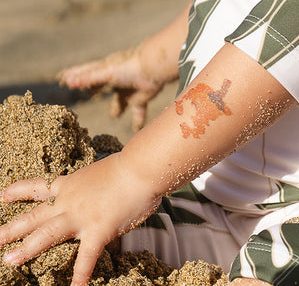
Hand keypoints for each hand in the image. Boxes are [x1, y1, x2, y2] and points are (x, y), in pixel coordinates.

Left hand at [0, 154, 159, 285]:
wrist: (140, 168)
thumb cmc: (130, 167)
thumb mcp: (102, 174)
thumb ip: (95, 189)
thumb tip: (102, 197)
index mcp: (71, 184)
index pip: (39, 187)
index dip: (19, 191)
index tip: (1, 196)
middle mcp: (70, 200)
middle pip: (34, 216)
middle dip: (11, 229)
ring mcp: (81, 216)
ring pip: (46, 234)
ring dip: (26, 249)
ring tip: (8, 261)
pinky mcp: (98, 230)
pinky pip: (85, 259)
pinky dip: (79, 277)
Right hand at [59, 47, 163, 130]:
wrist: (154, 68)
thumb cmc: (128, 67)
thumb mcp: (105, 73)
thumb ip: (87, 79)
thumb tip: (67, 81)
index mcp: (106, 69)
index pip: (86, 72)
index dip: (74, 75)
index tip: (61, 78)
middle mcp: (116, 78)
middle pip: (102, 85)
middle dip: (95, 89)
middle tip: (88, 94)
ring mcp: (129, 87)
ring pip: (121, 99)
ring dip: (118, 107)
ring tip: (115, 114)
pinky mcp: (141, 96)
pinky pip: (139, 110)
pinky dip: (138, 119)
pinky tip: (137, 129)